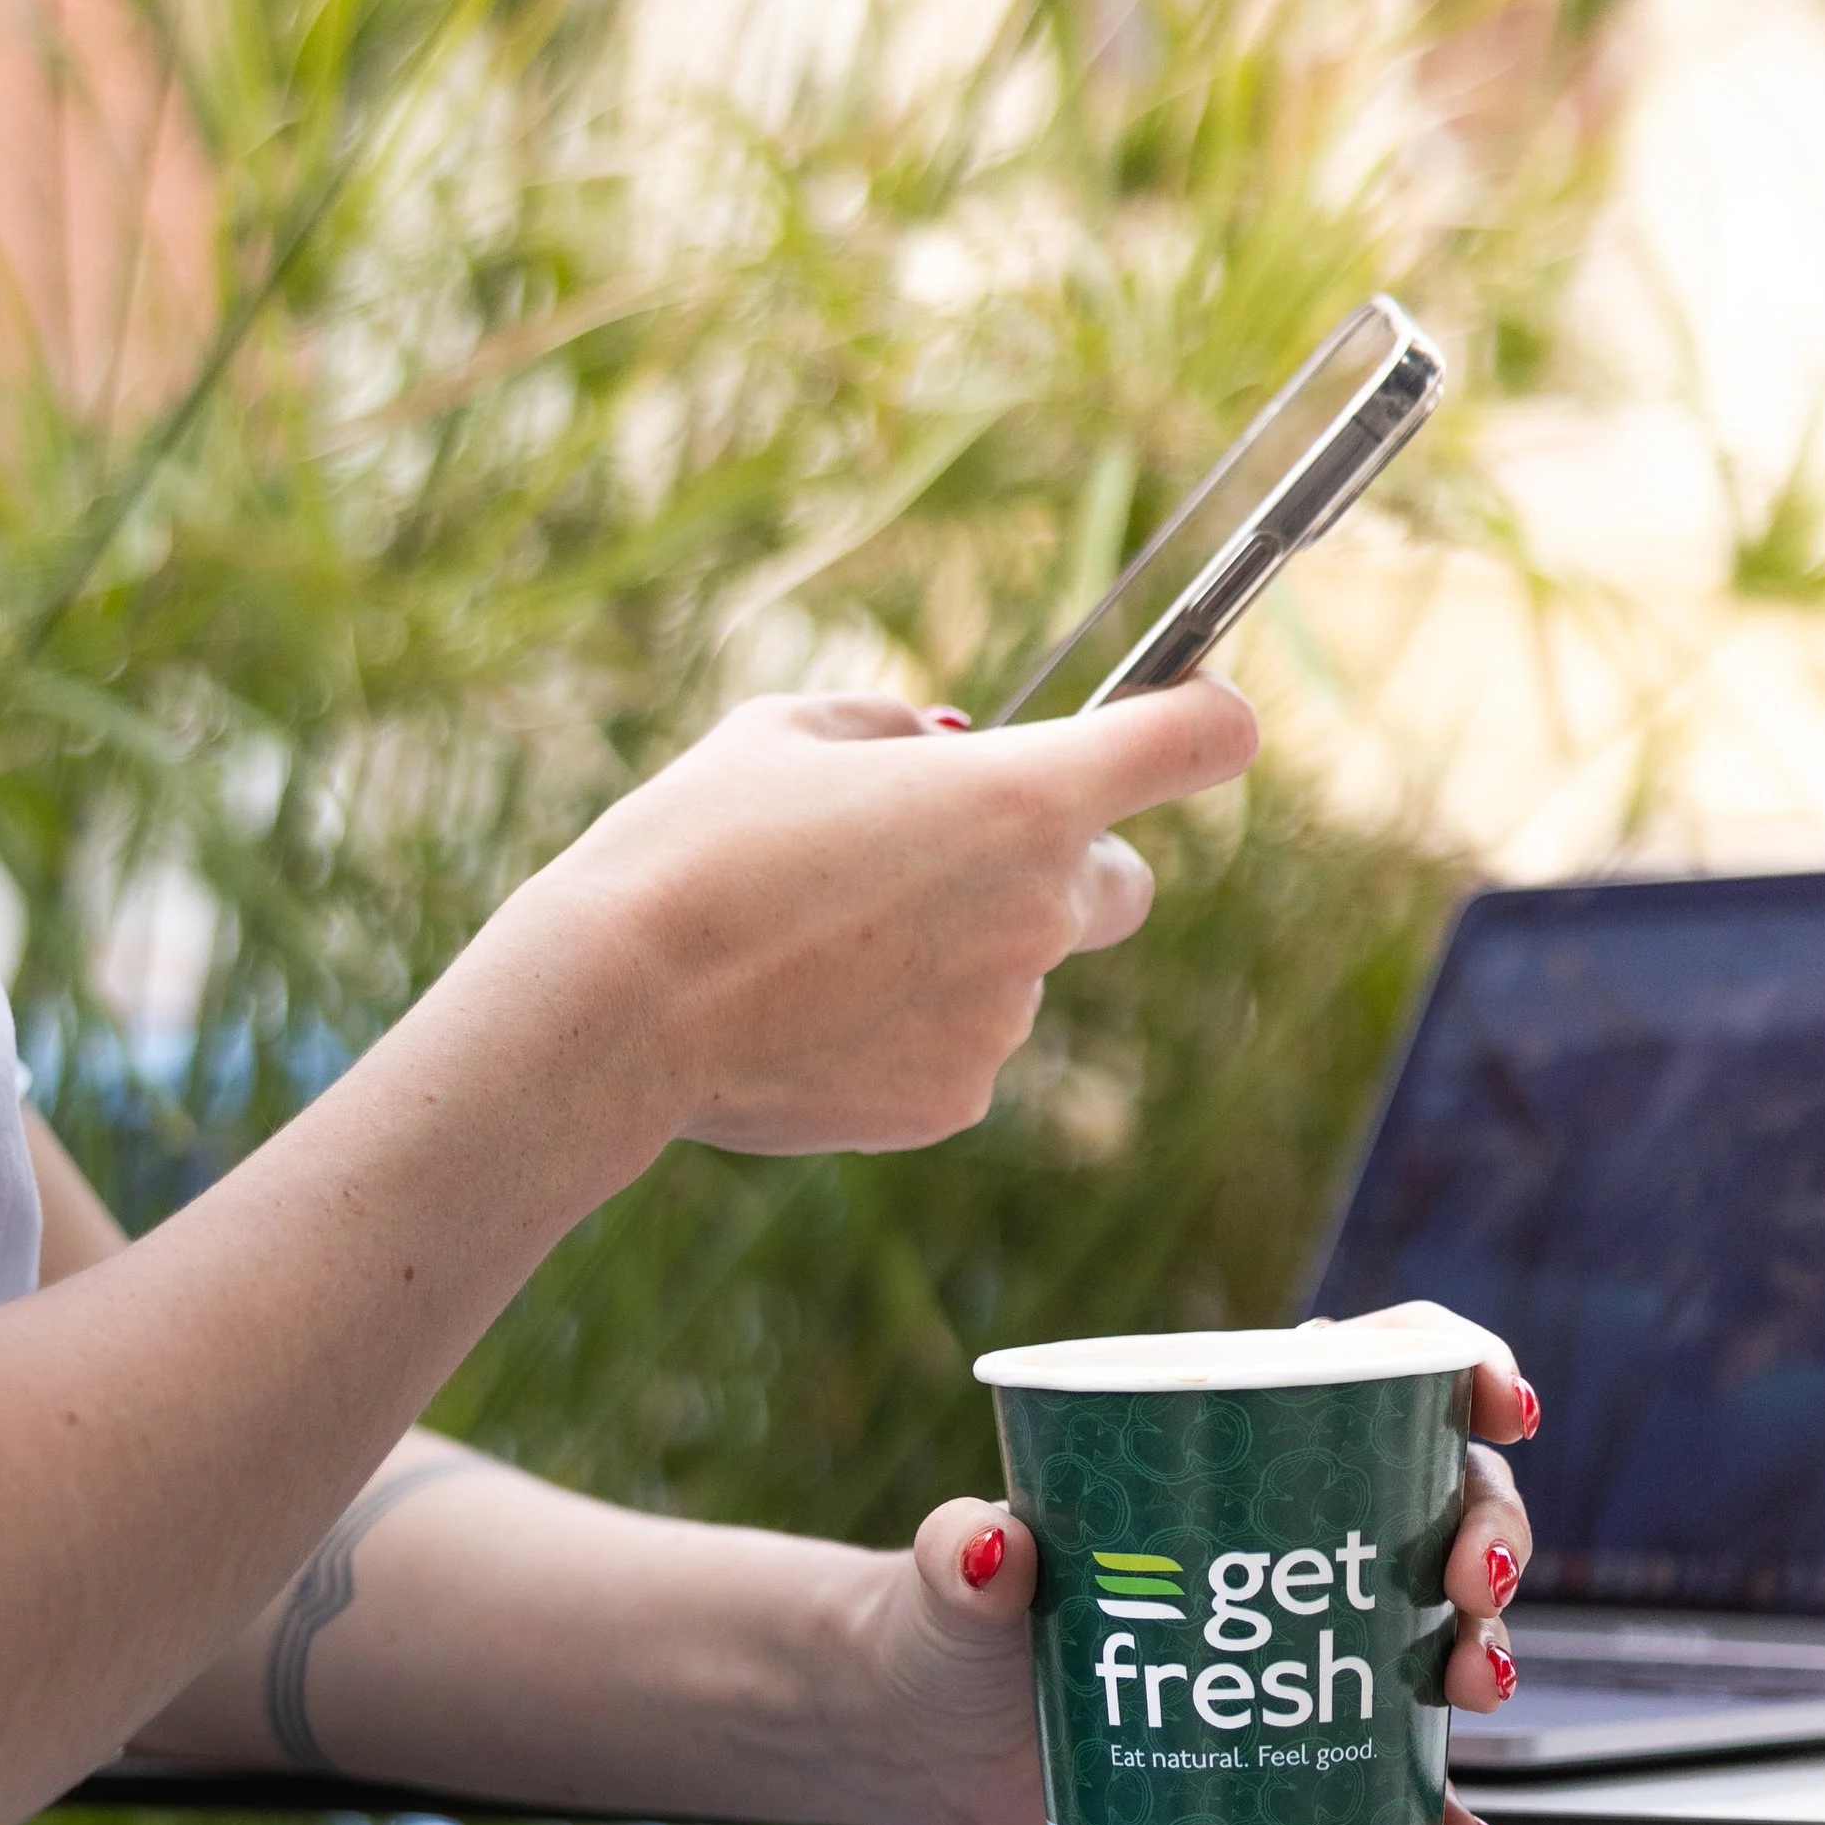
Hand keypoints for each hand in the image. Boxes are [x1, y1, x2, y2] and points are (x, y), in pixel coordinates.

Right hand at [492, 680, 1258, 1155]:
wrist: (620, 1006)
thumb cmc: (693, 845)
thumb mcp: (783, 733)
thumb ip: (892, 728)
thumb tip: (945, 744)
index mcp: (1020, 796)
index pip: (1195, 744)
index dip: (1204, 724)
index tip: (1193, 721)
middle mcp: (1039, 912)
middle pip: (1123, 882)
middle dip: (1064, 865)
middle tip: (952, 856)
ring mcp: (1004, 1019)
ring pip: (1018, 973)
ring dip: (956, 953)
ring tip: (819, 946)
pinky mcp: (953, 1103)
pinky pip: (961, 1049)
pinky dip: (909, 1030)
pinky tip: (810, 1016)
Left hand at [859, 1305, 1536, 1824]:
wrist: (933, 1743)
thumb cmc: (946, 1626)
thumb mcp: (947, 1587)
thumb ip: (954, 1561)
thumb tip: (985, 1547)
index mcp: (1227, 1444)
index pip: (1375, 1368)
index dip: (1460, 1367)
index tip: (1504, 1405)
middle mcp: (1291, 1529)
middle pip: (1441, 1496)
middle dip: (1492, 1532)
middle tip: (1474, 1591)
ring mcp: (1305, 1635)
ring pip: (1443, 1621)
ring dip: (1486, 1649)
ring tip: (1473, 1691)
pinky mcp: (1295, 1740)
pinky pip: (1397, 1771)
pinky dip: (1439, 1802)